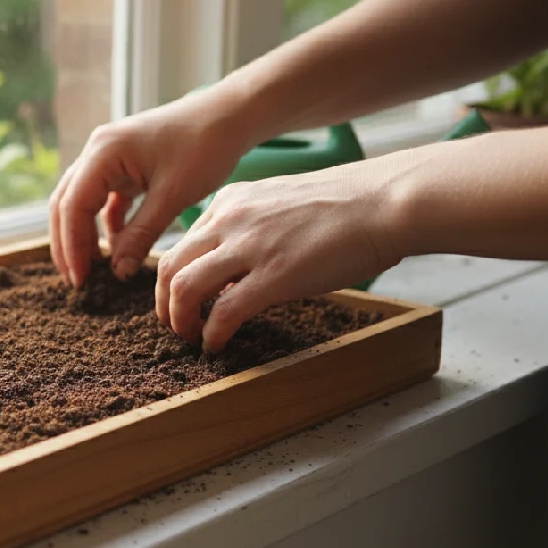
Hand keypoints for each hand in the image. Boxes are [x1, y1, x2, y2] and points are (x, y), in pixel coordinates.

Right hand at [49, 84, 259, 287]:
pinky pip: (104, 198)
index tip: (80, 280)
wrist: (229, 117)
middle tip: (77, 280)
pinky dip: (106, 223)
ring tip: (92, 268)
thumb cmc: (204, 147)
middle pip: (67, 202)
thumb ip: (141, 235)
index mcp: (104, 152)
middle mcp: (98, 150)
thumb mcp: (172, 196)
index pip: (73, 205)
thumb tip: (118, 273)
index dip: (72, 246)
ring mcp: (109, 156)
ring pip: (81, 200)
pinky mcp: (124, 164)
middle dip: (68, 243)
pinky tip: (117, 247)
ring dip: (83, 234)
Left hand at [155, 158, 403, 352]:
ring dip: (179, 320)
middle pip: (168, 267)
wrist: (383, 203)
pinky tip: (216, 345)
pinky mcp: (273, 275)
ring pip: (183, 288)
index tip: (180, 301)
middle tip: (176, 326)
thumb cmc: (342, 208)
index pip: (180, 245)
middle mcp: (229, 220)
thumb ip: (247, 231)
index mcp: (229, 202)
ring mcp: (248, 247)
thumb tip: (230, 271)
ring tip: (192, 337)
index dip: (172, 279)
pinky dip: (211, 334)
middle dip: (164, 304)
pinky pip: (222, 311)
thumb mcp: (277, 205)